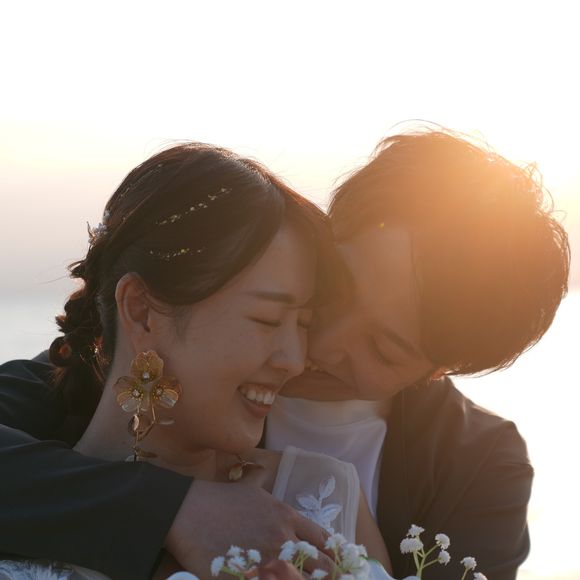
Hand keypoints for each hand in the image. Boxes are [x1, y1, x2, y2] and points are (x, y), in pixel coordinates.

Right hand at [165, 480, 334, 576]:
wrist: (190, 512)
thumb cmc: (220, 498)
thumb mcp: (249, 485)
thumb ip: (263, 478)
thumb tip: (263, 467)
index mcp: (287, 518)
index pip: (325, 540)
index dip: (333, 556)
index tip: (334, 564)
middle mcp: (284, 540)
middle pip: (322, 568)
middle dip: (327, 576)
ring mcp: (268, 561)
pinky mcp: (250, 577)